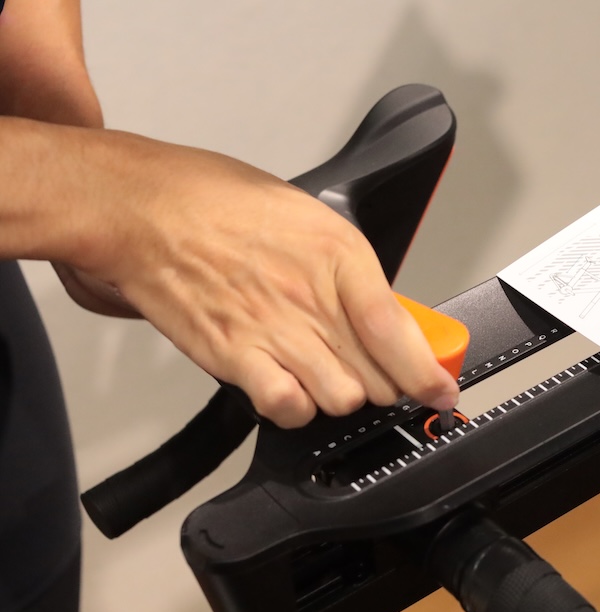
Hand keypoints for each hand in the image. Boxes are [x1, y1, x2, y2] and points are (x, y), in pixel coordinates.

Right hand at [65, 131, 458, 427]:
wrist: (146, 209)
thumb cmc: (220, 203)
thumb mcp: (309, 218)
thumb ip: (350, 271)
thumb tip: (386, 313)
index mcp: (339, 256)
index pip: (399, 332)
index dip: (428, 374)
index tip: (440, 390)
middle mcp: (311, 298)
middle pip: (377, 376)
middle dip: (385, 383)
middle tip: (375, 374)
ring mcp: (273, 330)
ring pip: (340, 399)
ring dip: (340, 396)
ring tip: (328, 377)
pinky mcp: (233, 356)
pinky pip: (285, 407)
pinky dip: (294, 408)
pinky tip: (290, 388)